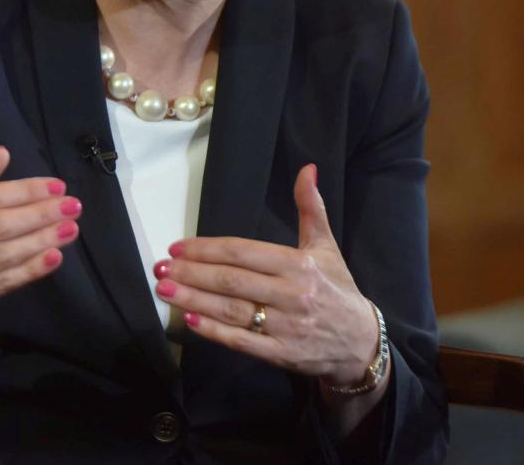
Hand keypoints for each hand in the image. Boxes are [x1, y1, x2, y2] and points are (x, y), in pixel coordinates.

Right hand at [0, 146, 81, 342]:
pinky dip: (31, 269)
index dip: (24, 191)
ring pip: (5, 253)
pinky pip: (3, 283)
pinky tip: (55, 257)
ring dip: (42, 239)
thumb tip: (2, 153)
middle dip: (40, 213)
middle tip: (73, 205)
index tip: (56, 186)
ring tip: (70, 227)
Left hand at [152, 164, 378, 386]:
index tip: (176, 246)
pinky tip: (189, 321)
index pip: (242, 252)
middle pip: (232, 281)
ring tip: (165, 290)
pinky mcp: (282, 354)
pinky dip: (214, 332)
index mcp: (298, 265)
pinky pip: (242, 341)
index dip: (206, 248)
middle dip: (192, 273)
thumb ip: (311, 208)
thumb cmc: (337, 289)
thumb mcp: (326, 247)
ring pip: (232, 310)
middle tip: (160, 268)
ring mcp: (287, 327)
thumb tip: (307, 169)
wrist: (363, 344)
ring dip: (193, 300)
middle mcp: (291, 294)